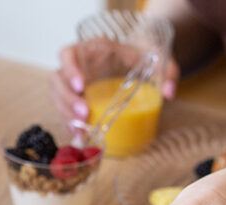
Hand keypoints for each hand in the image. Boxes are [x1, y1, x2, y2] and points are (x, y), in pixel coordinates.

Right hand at [52, 40, 178, 124]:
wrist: (140, 59)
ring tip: (80, 129)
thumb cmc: (144, 56)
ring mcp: (75, 82)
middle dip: (66, 98)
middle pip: (57, 78)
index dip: (70, 69)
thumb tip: (168, 94)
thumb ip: (168, 71)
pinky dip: (68, 122)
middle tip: (83, 114)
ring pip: (57, 95)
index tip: (81, 86)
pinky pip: (64, 108)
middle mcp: (79, 64)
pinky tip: (78, 133)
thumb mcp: (158, 58)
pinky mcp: (77, 97)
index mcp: (93, 49)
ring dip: (65, 113)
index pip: (68, 54)